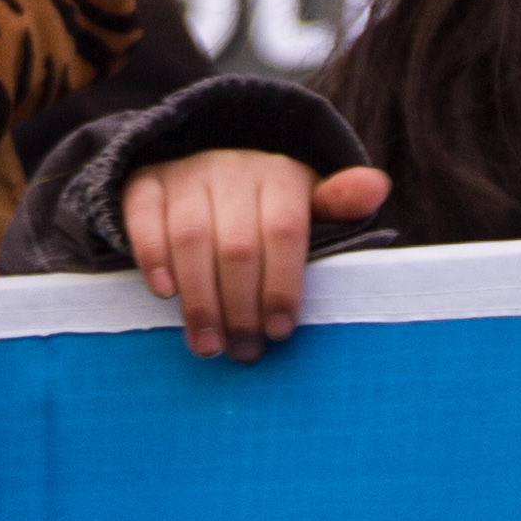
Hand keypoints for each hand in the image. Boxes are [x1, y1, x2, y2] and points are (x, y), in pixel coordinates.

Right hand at [120, 149, 388, 362]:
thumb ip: (339, 203)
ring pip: (190, 236)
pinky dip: (153, 256)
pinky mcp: (145, 183)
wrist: (206, 170)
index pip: (283, 230)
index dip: (282, 285)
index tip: (279, 332)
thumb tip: (376, 186)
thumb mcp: (308, 204)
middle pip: (236, 244)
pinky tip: (165, 293)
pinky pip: (144, 217)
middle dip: (240, 307)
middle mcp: (232, 168)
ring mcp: (186, 173)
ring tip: (208, 345)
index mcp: (280, 175)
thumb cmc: (268, 207)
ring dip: (199, 298)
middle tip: (243, 353)